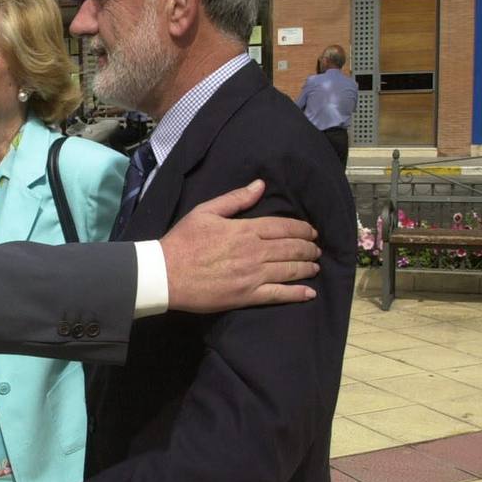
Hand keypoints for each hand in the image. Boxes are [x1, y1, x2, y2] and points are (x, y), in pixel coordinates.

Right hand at [160, 179, 319, 312]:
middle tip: (317, 249)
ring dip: (307, 267)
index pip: (283, 227)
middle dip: (309, 248)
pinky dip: (297, 293)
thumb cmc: (182, 241)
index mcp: (245, 230)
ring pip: (289, 270)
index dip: (302, 229)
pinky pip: (278, 295)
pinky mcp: (246, 296)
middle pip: (291, 248)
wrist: (165, 274)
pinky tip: (310, 293)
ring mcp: (252, 276)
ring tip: (315, 266)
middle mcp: (254, 252)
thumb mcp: (205, 211)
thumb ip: (235, 199)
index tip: (312, 231)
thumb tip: (260, 185)